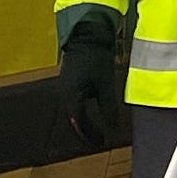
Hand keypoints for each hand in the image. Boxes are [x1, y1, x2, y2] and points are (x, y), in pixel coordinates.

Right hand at [56, 8, 129, 149]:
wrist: (86, 35)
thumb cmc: (96, 58)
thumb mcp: (106, 84)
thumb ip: (108, 107)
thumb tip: (112, 126)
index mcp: (71, 96)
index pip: (79, 123)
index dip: (90, 134)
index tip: (101, 142)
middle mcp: (64, 94)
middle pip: (74, 119)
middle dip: (86, 130)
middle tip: (98, 140)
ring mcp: (64, 87)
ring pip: (73, 111)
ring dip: (83, 121)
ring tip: (95, 129)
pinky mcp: (68, 80)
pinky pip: (73, 102)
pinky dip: (81, 110)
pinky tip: (90, 111)